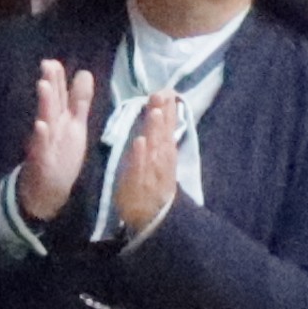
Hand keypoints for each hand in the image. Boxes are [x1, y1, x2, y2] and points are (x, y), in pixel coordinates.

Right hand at [18, 59, 94, 225]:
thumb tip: (84, 73)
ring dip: (44, 104)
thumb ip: (78, 101)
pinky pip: (42, 148)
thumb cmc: (60, 156)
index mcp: (62, 120)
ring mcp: (46, 144)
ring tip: (43, 86)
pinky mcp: (42, 161)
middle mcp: (52, 128)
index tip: (53, 61)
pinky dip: (41, 137)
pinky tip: (41, 126)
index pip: (59, 96)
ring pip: (45, 120)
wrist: (45, 190)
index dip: (58, 79)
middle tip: (47, 64)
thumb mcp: (74, 125)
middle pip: (51, 103)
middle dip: (50, 85)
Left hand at [106, 90, 182, 239]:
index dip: (168, 109)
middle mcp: (161, 160)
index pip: (167, 128)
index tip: (168, 89)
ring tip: (155, 111)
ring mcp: (152, 172)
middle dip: (163, 113)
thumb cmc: (151, 185)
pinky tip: (139, 142)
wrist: (152, 218)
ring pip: (155, 148)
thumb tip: (161, 113)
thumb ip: (159, 137)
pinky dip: (140, 156)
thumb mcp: (157, 160)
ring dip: (156, 130)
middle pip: (163, 134)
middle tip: (162, 92)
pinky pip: (139, 169)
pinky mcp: (139, 184)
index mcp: (163, 153)